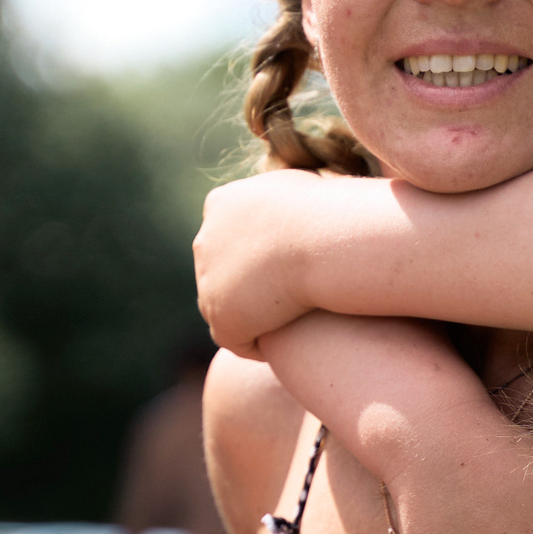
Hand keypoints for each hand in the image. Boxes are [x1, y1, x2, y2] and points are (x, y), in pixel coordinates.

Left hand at [195, 169, 328, 354]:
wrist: (321, 239)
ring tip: (289, 325)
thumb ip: (288, 201)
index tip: (289, 264)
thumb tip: (297, 209)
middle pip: (221, 270)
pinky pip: (238, 339)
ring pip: (224, 307)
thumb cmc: (327, 211)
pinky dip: (258, 343)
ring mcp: (208, 283)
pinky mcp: (222, 319)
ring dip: (250, 316)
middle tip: (288, 297)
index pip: (232, 233)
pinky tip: (287, 344)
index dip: (259, 252)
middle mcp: (205, 242)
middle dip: (247, 284)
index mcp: (220, 204)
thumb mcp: (305, 189)